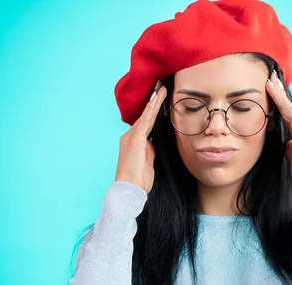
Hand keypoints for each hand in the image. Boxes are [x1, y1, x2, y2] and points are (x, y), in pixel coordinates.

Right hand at [114, 79, 166, 193]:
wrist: (128, 190)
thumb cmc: (138, 180)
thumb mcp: (148, 162)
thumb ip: (150, 150)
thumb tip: (154, 143)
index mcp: (134, 142)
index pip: (146, 123)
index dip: (153, 111)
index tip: (160, 99)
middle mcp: (130, 136)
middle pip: (145, 116)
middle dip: (154, 101)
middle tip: (161, 87)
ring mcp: (131, 137)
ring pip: (146, 115)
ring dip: (154, 102)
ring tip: (162, 89)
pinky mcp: (135, 140)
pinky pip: (145, 121)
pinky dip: (152, 109)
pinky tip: (157, 100)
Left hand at [266, 71, 291, 186]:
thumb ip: (291, 151)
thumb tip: (288, 145)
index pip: (285, 115)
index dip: (278, 103)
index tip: (271, 91)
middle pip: (286, 106)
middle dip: (278, 92)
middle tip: (270, 78)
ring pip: (289, 106)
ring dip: (280, 92)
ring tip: (273, 79)